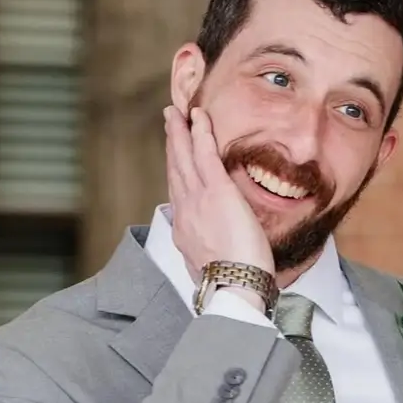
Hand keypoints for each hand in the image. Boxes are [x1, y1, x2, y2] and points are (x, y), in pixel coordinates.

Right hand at [164, 106, 273, 280]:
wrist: (233, 288)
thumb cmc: (231, 286)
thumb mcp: (213, 267)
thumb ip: (212, 252)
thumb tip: (218, 250)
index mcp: (185, 231)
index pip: (178, 194)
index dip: (175, 171)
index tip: (173, 158)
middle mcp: (185, 211)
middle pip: (175, 170)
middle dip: (171, 145)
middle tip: (169, 123)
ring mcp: (198, 199)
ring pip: (184, 158)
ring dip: (180, 132)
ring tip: (177, 114)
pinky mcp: (217, 191)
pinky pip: (205, 154)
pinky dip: (200, 133)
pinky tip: (199, 117)